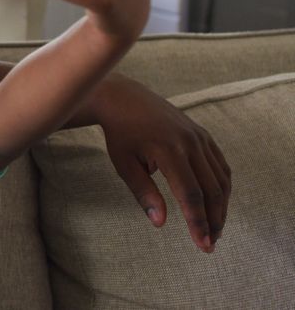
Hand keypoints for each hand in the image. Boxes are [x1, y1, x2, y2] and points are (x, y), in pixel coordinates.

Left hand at [93, 75, 231, 252]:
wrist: (124, 99)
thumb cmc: (121, 135)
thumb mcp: (124, 164)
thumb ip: (143, 193)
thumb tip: (160, 223)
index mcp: (168, 150)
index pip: (190, 194)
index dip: (198, 222)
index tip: (202, 245)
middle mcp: (190, 143)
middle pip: (212, 190)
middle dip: (214, 220)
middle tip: (210, 244)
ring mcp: (200, 137)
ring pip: (221, 179)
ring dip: (221, 207)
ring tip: (214, 229)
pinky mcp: (204, 135)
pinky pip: (220, 166)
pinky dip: (222, 188)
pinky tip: (216, 204)